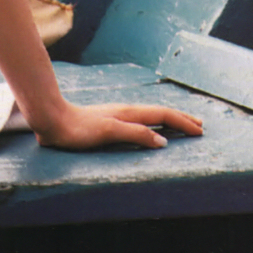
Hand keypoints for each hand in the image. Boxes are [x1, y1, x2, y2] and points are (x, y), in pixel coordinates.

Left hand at [32, 101, 204, 152]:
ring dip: (169, 120)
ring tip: (181, 125)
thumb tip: (163, 141)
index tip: (200, 131)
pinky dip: (153, 123)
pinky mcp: (108, 122)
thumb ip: (136, 134)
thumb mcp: (109, 132)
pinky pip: (140, 121)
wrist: (52, 120)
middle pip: (160, 112)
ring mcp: (117, 115)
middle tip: (200, 125)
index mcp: (129, 113)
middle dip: (181, 118)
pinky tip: (149, 128)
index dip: (182, 123)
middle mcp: (126, 112)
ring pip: (150, 115)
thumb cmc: (78, 129)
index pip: (163, 115)